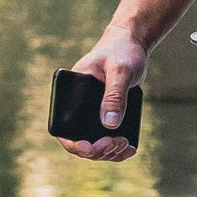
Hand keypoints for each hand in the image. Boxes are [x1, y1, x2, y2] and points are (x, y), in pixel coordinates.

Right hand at [58, 29, 144, 162]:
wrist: (132, 45)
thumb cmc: (121, 51)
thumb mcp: (119, 71)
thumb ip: (114, 95)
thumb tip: (109, 124)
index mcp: (69, 95)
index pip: (63, 128)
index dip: (74, 144)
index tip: (90, 146)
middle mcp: (77, 107)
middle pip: (80, 142)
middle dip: (98, 150)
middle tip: (117, 142)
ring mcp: (92, 113)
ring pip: (95, 145)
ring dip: (108, 152)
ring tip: (126, 145)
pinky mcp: (107, 114)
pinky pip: (107, 138)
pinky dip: (117, 148)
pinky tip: (130, 147)